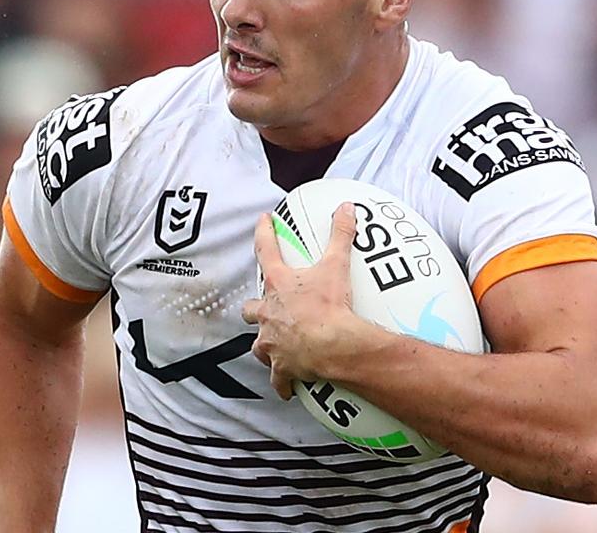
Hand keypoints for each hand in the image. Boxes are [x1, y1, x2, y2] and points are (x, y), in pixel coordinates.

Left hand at [242, 202, 358, 399]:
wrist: (332, 346)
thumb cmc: (330, 306)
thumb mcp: (336, 266)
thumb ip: (340, 235)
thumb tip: (346, 208)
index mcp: (279, 286)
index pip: (266, 251)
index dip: (263, 234)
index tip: (262, 222)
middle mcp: (268, 314)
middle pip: (250, 309)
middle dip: (254, 309)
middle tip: (263, 307)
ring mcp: (271, 343)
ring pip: (258, 344)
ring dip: (264, 344)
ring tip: (274, 345)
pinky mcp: (281, 368)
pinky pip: (278, 379)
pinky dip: (282, 382)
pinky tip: (287, 387)